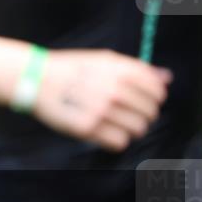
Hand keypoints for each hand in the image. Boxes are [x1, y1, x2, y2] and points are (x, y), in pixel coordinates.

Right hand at [32, 50, 170, 151]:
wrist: (35, 79)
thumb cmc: (70, 69)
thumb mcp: (102, 59)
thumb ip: (136, 68)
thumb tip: (166, 77)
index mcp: (118, 70)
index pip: (156, 90)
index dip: (154, 97)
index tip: (144, 100)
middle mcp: (112, 89)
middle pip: (150, 112)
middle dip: (141, 115)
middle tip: (124, 113)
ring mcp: (100, 110)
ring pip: (137, 129)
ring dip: (129, 128)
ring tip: (113, 123)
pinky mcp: (87, 128)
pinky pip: (119, 142)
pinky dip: (115, 139)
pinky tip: (104, 131)